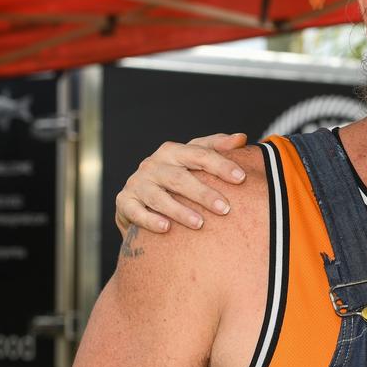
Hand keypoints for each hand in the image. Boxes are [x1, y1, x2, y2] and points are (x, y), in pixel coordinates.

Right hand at [115, 133, 248, 233]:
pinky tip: (166, 228)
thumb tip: (241, 138)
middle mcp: (154, 164)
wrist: (140, 196)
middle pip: (180, 177)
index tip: (241, 178)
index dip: (221, 165)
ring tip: (200, 223)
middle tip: (225, 208)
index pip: (200, 154)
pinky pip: (136, 211)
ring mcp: (138, 183)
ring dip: (180, 211)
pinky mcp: (125, 201)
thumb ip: (218, 148)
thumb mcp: (196, 159)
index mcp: (174, 151)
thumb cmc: (177, 175)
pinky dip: (150, 220)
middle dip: (203, 193)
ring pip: (159, 197)